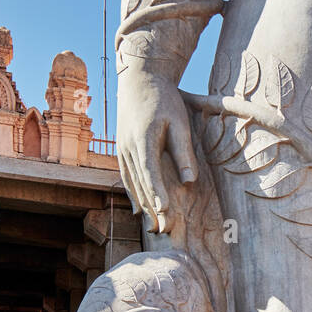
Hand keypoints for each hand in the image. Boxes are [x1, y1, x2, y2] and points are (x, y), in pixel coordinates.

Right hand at [117, 68, 197, 232]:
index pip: (150, 171)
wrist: (139, 80)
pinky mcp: (121, 150)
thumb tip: (190, 181)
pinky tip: (139, 210)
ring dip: (142, 206)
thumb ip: (183, 152)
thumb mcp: (179, 122)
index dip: (157, 192)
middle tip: (162, 231)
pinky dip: (133, 194)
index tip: (165, 210)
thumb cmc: (164, 100)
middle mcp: (128, 147)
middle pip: (140, 183)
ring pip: (132, 183)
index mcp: (143, 138)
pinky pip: (126, 177)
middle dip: (151, 208)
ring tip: (153, 227)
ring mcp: (122, 149)